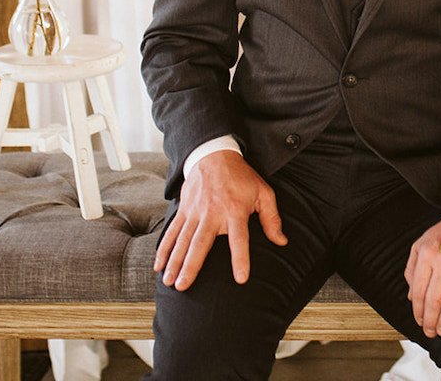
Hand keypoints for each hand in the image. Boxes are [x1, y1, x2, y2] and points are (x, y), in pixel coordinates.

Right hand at [153, 149, 286, 290]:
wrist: (214, 154)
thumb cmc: (241, 177)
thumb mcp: (263, 192)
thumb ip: (272, 219)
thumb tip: (282, 242)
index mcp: (235, 210)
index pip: (239, 239)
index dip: (240, 258)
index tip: (240, 278)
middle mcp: (212, 213)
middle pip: (200, 243)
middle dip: (190, 265)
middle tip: (183, 286)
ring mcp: (194, 212)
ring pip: (182, 240)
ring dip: (174, 262)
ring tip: (169, 281)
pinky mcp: (183, 210)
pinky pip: (172, 232)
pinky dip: (164, 249)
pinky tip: (159, 266)